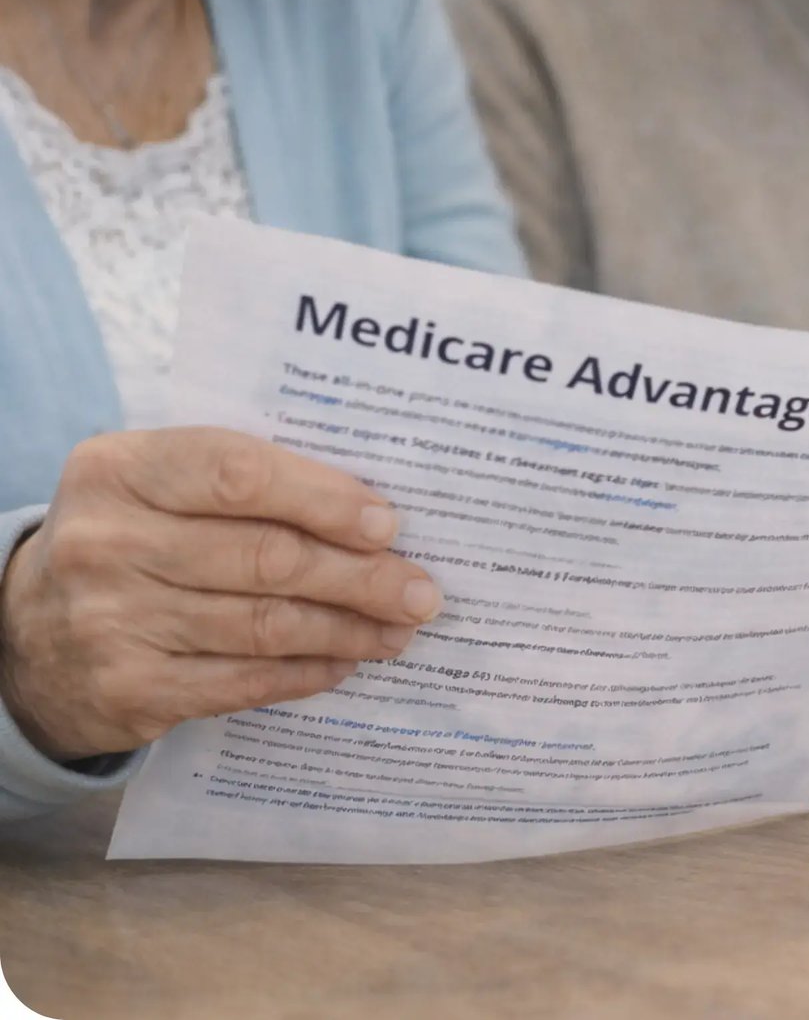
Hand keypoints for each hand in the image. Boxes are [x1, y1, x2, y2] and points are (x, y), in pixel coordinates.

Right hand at [0, 429, 442, 761]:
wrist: (27, 630)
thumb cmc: (131, 538)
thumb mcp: (158, 487)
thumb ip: (245, 482)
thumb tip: (372, 515)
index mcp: (119, 469)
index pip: (238, 473)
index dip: (324, 499)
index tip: (387, 523)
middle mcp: (107, 542)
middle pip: (266, 558)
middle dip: (360, 576)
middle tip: (420, 590)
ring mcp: (112, 621)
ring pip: (264, 625)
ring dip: (348, 629)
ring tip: (399, 627)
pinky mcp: (128, 690)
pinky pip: (242, 682)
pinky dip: (306, 672)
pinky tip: (345, 661)